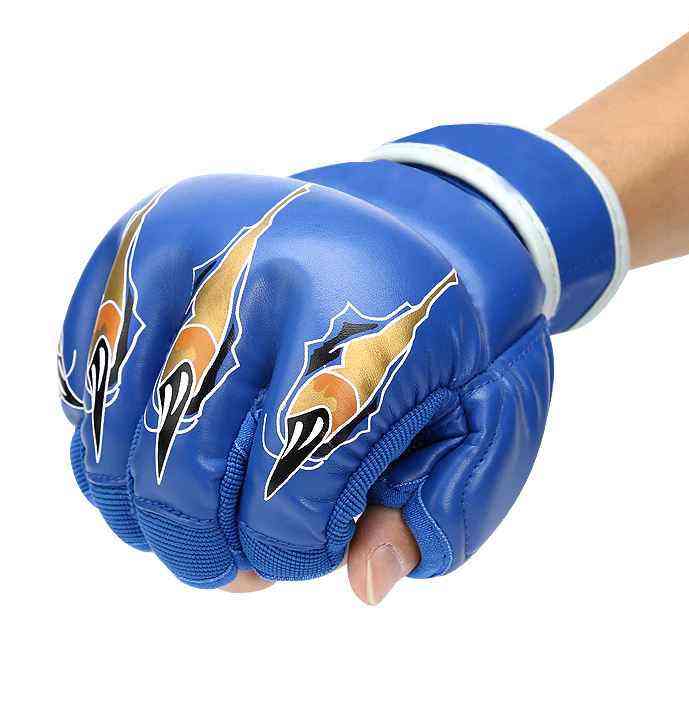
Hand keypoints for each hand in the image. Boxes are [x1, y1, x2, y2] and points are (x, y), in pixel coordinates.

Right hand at [59, 125, 622, 601]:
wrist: (420, 218)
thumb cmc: (454, 332)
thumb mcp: (493, 416)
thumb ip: (448, 507)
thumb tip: (364, 581)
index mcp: (362, 327)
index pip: (290, 499)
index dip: (294, 553)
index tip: (311, 546)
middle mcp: (263, 278)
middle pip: (184, 476)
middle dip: (208, 549)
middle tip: (235, 563)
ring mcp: (189, 251)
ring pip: (118, 431)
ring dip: (146, 506)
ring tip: (194, 515)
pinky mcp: (142, 240)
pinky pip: (85, 367)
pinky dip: (107, 434)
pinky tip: (158, 445)